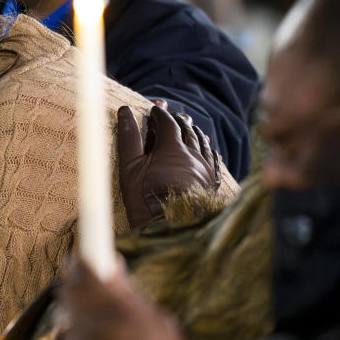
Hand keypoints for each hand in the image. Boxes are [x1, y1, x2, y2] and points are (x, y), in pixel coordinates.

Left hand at [58, 257, 187, 339]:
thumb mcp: (158, 319)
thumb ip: (130, 294)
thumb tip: (113, 267)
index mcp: (115, 309)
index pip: (84, 271)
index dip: (81, 261)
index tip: (81, 254)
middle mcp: (90, 326)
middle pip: (68, 292)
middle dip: (76, 284)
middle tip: (90, 283)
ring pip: (67, 317)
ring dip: (78, 313)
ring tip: (103, 321)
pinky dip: (81, 339)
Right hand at [116, 104, 220, 229]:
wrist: (172, 229)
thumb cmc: (146, 199)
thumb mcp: (130, 168)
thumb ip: (129, 138)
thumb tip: (125, 111)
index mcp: (172, 148)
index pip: (167, 123)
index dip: (160, 114)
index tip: (155, 110)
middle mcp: (193, 155)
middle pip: (188, 130)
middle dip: (179, 121)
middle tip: (174, 115)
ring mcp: (204, 170)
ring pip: (203, 144)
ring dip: (196, 133)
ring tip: (192, 128)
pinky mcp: (211, 185)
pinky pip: (213, 162)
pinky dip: (210, 152)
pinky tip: (210, 151)